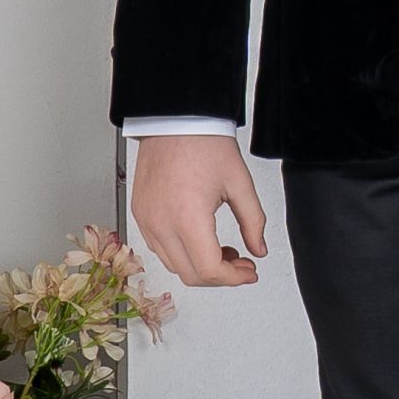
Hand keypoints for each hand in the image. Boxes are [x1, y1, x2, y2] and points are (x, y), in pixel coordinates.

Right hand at [127, 134, 268, 287]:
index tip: (248, 271)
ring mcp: (147, 220)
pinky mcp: (140, 214)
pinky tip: (200, 240)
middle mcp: (161, 223)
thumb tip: (258, 249)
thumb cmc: (203, 142)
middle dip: (220, 276)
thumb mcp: (239, 184)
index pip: (209, 270)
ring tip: (222, 250)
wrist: (175, 120)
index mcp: (187, 217)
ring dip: (200, 266)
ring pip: (173, 265)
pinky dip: (182, 253)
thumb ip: (254, 222)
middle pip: (190, 275)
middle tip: (240, 263)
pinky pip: (159, 248)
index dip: (233, 278)